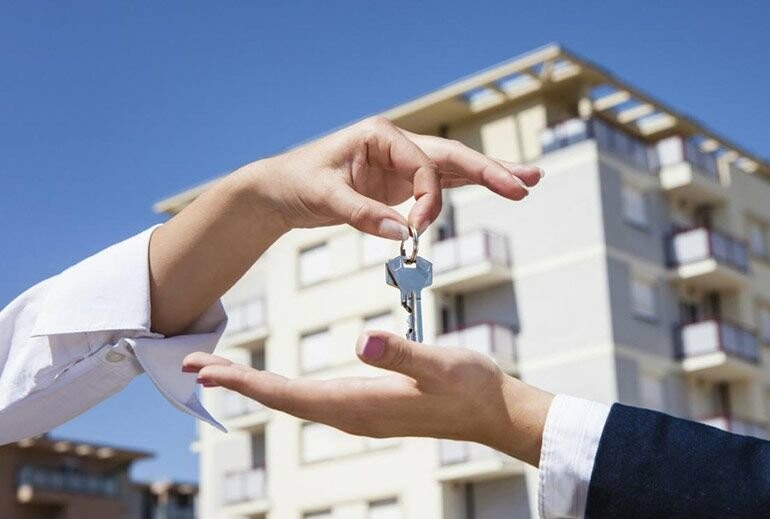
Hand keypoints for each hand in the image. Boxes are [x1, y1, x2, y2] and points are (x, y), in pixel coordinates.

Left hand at [183, 332, 552, 465]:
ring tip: (219, 371)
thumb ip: (402, 355)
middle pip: (280, 399)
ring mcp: (358, 413)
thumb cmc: (471, 387)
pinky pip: (310, 398)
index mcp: (361, 404)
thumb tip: (364, 343)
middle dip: (236, 383)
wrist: (493, 412)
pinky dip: (280, 387)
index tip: (204, 370)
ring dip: (253, 385)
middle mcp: (351, 414)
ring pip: (292, 400)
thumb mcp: (441, 365)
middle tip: (191, 365)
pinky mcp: (367, 406)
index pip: (289, 394)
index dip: (245, 383)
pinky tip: (273, 382)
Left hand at [242, 116, 542, 238]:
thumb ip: (364, 214)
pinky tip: (497, 188)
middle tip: (527, 182)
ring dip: (490, 177)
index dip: (427, 198)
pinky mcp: (400, 183)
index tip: (418, 229)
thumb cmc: (297, 182)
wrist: (281, 189)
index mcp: (380, 135)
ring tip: (527, 183)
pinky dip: (468, 188)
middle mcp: (396, 145)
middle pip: (452, 157)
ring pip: (453, 169)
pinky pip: (440, 185)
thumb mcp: (325, 197)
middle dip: (490, 171)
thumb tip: (404, 234)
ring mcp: (401, 164)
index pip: (422, 164)